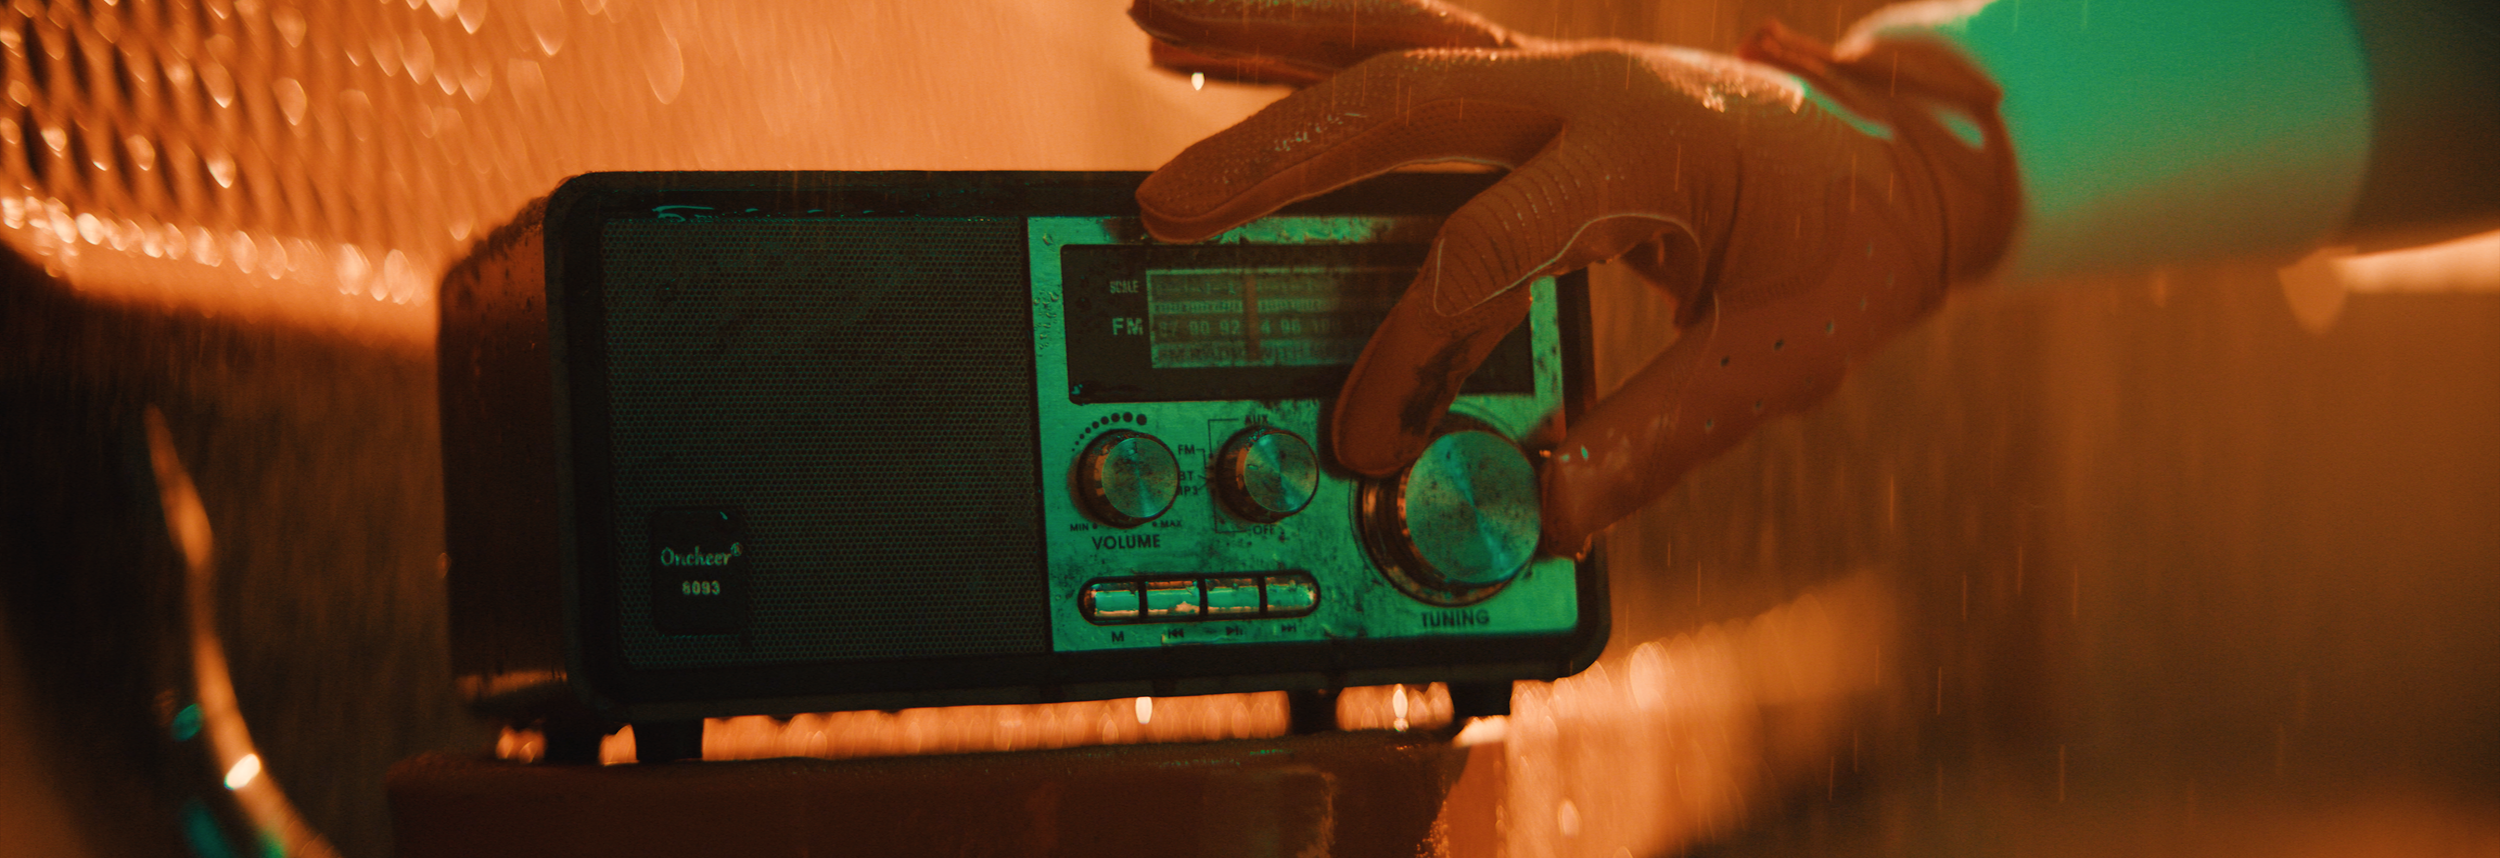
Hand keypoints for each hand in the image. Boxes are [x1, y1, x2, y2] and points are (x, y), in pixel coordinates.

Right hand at [1131, 0, 2019, 552]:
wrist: (1912, 155)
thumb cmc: (1851, 248)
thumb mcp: (1780, 358)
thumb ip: (1656, 436)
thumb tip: (1537, 514)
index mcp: (1650, 146)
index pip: (1488, 244)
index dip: (1414, 347)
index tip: (1366, 433)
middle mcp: (1589, 83)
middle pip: (1403, 95)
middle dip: (1277, 152)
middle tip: (1168, 208)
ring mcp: (1558, 67)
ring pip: (1387, 32)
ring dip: (1267, 36)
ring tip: (1154, 25)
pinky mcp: (1537, 78)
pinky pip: (1403, 42)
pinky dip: (1305, 40)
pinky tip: (1215, 41)